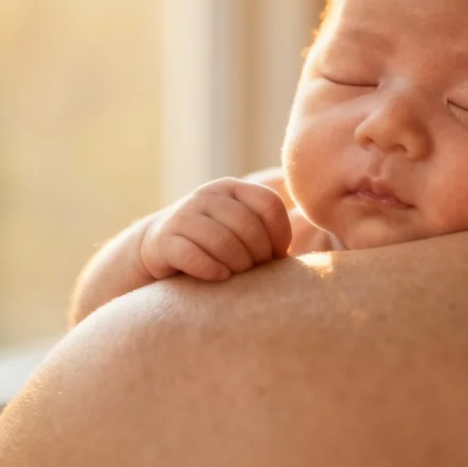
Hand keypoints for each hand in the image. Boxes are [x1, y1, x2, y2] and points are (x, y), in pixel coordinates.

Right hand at [138, 178, 292, 281]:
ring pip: (223, 242)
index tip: (277, 255)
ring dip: (237, 265)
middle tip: (255, 271)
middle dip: (258, 255)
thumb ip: (266, 232)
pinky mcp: (164, 240)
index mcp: (233, 188)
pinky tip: (219, 278)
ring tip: (237, 276)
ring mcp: (184, 215)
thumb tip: (309, 255)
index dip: (280, 233)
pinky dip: (212, 270)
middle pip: (248, 226)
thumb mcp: (239, 228)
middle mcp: (208, 195)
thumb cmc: (214, 244)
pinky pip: (195, 256)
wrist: (157, 248)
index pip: (269, 203)